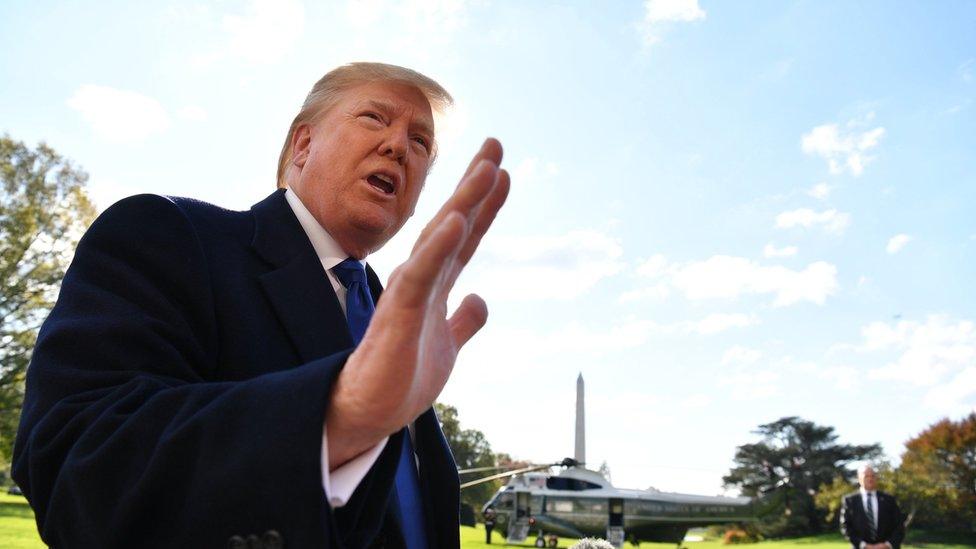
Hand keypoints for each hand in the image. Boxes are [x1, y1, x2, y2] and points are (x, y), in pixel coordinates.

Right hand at [326, 138, 509, 467]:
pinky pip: (421, 275)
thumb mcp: (446, 345)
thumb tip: (482, 299)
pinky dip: (438, 247)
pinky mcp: (398, 315)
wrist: (367, 413)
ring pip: (438, 240)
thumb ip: (463, 320)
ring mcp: (408, 294)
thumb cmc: (400, 378)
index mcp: (434, 286)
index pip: (464, 238)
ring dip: (463, 203)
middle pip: (452, 224)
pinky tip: (456, 221)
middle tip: (496, 146)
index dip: (485, 206)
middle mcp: (421, 280)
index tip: (504, 172)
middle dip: (475, 185)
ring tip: (487, 168)